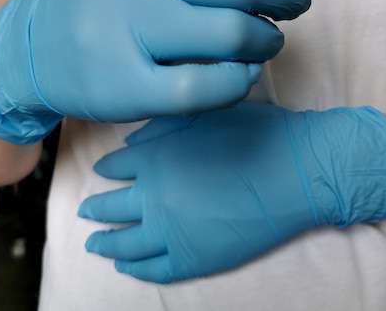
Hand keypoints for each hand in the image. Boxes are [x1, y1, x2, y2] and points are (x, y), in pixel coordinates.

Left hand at [78, 101, 385, 282]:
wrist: (298, 171)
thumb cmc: (258, 134)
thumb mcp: (207, 115)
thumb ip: (163, 125)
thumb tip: (130, 141)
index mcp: (156, 158)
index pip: (116, 166)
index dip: (108, 168)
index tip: (104, 171)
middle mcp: (154, 198)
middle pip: (111, 208)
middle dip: (96, 208)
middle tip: (86, 211)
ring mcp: (172, 232)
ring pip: (125, 244)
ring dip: (105, 243)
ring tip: (94, 243)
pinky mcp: (194, 259)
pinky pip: (154, 269)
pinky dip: (135, 270)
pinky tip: (127, 267)